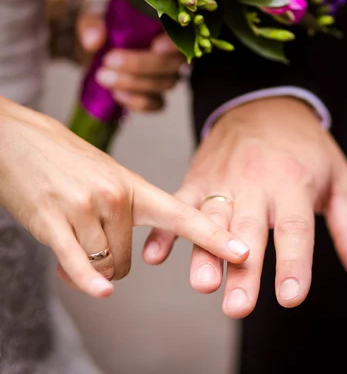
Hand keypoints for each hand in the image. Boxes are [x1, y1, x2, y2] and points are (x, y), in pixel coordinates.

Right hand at [0, 97, 248, 298]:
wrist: (16, 138)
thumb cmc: (61, 157)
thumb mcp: (104, 173)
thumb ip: (122, 211)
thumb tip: (120, 261)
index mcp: (131, 184)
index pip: (180, 215)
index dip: (213, 236)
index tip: (242, 252)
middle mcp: (113, 195)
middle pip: (126, 260)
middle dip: (111, 263)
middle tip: (89, 240)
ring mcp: (84, 207)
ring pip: (103, 264)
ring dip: (88, 268)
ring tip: (68, 241)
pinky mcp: (53, 221)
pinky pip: (79, 261)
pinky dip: (88, 280)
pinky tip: (99, 291)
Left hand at [77, 10, 184, 111]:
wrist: (94, 42)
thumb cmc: (102, 21)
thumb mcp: (92, 14)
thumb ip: (92, 22)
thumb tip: (93, 41)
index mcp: (164, 25)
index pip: (182, 35)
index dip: (174, 44)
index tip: (155, 45)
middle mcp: (172, 51)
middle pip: (173, 64)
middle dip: (141, 65)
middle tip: (108, 60)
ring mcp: (165, 74)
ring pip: (165, 84)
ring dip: (133, 83)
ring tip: (102, 76)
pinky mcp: (154, 93)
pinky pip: (156, 104)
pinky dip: (137, 102)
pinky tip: (115, 94)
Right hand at [143, 97, 346, 317]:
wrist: (262, 104)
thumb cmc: (305, 147)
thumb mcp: (340, 178)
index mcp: (293, 183)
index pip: (294, 227)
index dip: (293, 262)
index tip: (290, 296)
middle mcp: (256, 182)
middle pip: (249, 230)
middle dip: (242, 270)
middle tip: (237, 306)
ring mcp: (223, 179)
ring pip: (211, 219)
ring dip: (203, 252)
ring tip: (203, 284)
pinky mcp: (198, 177)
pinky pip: (180, 202)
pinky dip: (166, 229)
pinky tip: (156, 255)